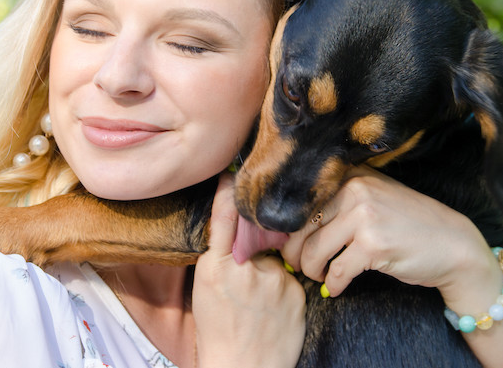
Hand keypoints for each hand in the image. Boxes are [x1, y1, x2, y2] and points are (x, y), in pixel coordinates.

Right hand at [193, 172, 305, 367]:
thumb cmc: (218, 328)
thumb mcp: (205, 286)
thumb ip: (220, 253)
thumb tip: (235, 221)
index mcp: (216, 267)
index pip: (225, 215)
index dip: (230, 190)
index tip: (233, 174)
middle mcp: (247, 270)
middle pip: (256, 231)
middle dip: (255, 234)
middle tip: (248, 261)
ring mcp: (276, 281)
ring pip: (276, 254)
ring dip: (270, 263)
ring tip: (258, 294)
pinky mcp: (297, 292)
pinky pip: (291, 273)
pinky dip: (283, 282)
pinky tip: (273, 304)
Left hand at [281, 166, 502, 309]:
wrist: (453, 244)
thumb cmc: (409, 224)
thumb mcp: (374, 198)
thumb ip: (339, 203)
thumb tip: (292, 226)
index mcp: (352, 176)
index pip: (303, 203)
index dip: (289, 228)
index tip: (287, 244)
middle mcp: (355, 190)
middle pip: (303, 227)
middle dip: (294, 252)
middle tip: (297, 266)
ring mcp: (364, 216)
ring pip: (314, 250)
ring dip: (311, 270)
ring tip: (318, 277)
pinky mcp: (373, 245)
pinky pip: (337, 271)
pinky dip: (333, 284)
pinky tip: (337, 288)